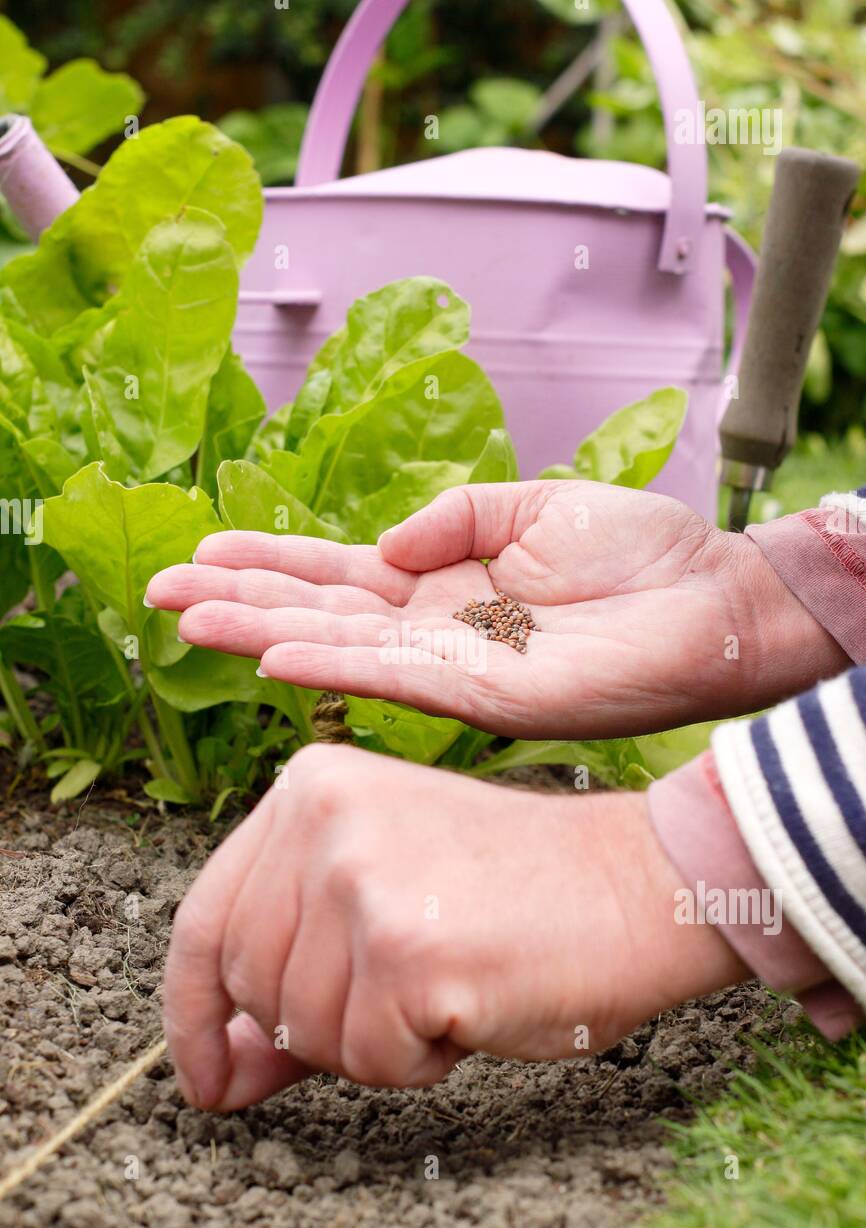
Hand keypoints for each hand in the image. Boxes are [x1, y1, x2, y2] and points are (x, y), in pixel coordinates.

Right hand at [145, 482, 847, 739]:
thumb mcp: (534, 505)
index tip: (201, 548)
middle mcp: (436, 630)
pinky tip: (276, 654)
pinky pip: (395, 679)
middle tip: (157, 588)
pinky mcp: (485, 696)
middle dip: (239, 598)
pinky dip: (334, 666)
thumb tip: (386, 543)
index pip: (339, 572)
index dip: (269, 561)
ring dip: (262, 633)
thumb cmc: (639, 555)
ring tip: (187, 619)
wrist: (714, 601)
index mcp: (445, 583)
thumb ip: (454, 515)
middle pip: (320, 610)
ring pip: (340, 646)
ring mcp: (454, 666)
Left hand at [163, 744, 747, 1109]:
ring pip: (306, 1035)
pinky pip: (372, 1062)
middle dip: (319, 1028)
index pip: (204, 921)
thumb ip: (294, 976)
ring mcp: (360, 879)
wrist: (641, 885)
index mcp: (307, 788)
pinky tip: (474, 1004)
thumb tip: (215, 1076)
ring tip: (450, 986)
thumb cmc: (521, 894)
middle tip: (407, 998)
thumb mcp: (387, 904)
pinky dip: (423, 1062)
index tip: (207, 1079)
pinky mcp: (407, 948)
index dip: (195, 1015)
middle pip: (251, 988)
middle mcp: (321, 818)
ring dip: (378, 1044)